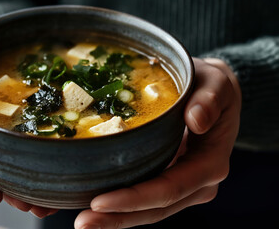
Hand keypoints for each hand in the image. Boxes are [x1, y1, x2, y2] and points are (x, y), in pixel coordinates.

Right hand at [0, 26, 57, 217]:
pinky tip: (56, 186)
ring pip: (10, 170)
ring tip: (46, 206)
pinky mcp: (22, 128)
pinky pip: (29, 154)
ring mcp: (2, 133)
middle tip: (28, 207)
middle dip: (8, 192)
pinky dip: (40, 174)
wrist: (2, 38)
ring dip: (25, 191)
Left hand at [74, 57, 241, 228]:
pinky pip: (142, 199)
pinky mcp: (165, 180)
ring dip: (114, 219)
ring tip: (83, 221)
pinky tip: (93, 207)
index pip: (169, 188)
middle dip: (117, 218)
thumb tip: (197, 119)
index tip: (99, 201)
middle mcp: (196, 183)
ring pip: (147, 211)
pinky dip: (119, 207)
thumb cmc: (211, 89)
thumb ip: (211, 99)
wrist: (212, 95)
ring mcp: (181, 186)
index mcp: (209, 164)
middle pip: (154, 209)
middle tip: (82, 222)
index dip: (134, 198)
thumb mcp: (216, 84)